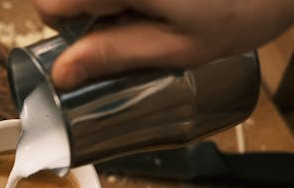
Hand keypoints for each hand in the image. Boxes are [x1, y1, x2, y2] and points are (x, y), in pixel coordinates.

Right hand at [32, 0, 293, 88]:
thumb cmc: (243, 7)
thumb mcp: (176, 46)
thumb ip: (115, 54)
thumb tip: (62, 73)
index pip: (49, 4)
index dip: (68, 29)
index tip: (100, 39)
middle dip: (95, 12)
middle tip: (139, 24)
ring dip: (117, 3)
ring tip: (161, 9)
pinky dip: (132, 0)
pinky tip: (165, 1)